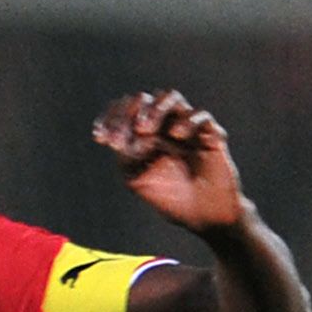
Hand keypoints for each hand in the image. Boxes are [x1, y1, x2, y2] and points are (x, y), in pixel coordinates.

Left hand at [91, 90, 245, 233]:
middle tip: (130, 131)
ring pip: (171, 97)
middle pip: (144, 100)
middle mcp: (162, 125)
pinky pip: (201, 115)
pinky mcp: (211, 133)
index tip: (99, 138)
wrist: (202, 215)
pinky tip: (178, 136)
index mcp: (141, 135)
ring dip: (156, 109)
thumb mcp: (137, 178)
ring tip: (147, 129)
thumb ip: (125, 156)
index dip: (110, 119)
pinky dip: (188, 121)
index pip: (123, 113)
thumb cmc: (169, 196)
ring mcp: (186, 126)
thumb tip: (117, 137)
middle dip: (131, 112)